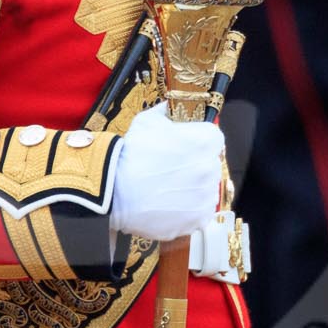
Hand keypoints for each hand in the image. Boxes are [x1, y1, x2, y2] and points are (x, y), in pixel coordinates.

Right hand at [109, 105, 226, 243]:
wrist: (114, 191)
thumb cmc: (130, 154)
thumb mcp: (146, 122)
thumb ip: (164, 112)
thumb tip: (169, 108)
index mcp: (205, 140)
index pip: (213, 139)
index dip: (198, 142)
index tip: (184, 149)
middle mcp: (211, 167)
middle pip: (210, 165)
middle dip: (195, 166)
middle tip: (171, 170)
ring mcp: (206, 196)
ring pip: (206, 190)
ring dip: (193, 189)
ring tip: (167, 190)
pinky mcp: (198, 219)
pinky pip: (199, 213)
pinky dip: (188, 211)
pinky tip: (169, 205)